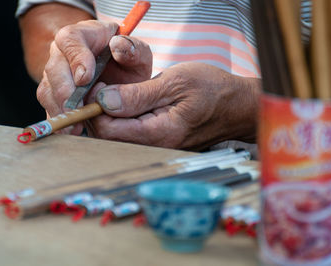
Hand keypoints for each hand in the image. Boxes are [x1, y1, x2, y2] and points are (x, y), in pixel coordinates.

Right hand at [36, 20, 152, 133]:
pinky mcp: (53, 96)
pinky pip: (49, 107)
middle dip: (65, 92)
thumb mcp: (137, 54)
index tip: (86, 78)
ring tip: (73, 126)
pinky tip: (70, 131)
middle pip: (54, 69)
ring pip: (48, 90)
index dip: (76, 58)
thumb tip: (118, 46)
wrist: (118, 74)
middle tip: (77, 109)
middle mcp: (61, 54)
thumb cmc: (127, 61)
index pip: (71, 40)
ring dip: (59, 110)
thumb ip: (132, 49)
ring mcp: (54, 75)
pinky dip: (59, 120)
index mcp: (81, 36)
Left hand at [87, 62, 261, 149]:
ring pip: (116, 136)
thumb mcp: (176, 82)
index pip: (107, 130)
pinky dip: (121, 117)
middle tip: (102, 85)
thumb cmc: (212, 91)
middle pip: (107, 136)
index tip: (97, 85)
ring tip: (114, 91)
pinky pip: (129, 134)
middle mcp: (154, 146)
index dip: (94, 107)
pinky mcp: (158, 143)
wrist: (236, 106)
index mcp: (159, 133)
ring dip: (108, 114)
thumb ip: (138, 94)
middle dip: (98, 111)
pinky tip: (126, 102)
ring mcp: (156, 147)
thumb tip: (104, 100)